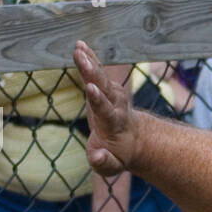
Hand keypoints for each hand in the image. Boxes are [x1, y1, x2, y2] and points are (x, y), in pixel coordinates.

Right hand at [74, 41, 140, 175]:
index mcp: (114, 125)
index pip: (105, 111)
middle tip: (82, 59)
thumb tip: (96, 155)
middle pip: (104, 88)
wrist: (133, 140)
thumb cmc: (117, 154)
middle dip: (92, 74)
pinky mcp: (108, 87)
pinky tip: (80, 46)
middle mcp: (115, 107)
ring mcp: (113, 95)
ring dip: (90, 61)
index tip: (91, 88)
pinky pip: (98, 71)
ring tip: (78, 48)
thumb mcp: (111, 166)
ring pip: (101, 77)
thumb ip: (104, 163)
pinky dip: (90, 58)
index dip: (98, 100)